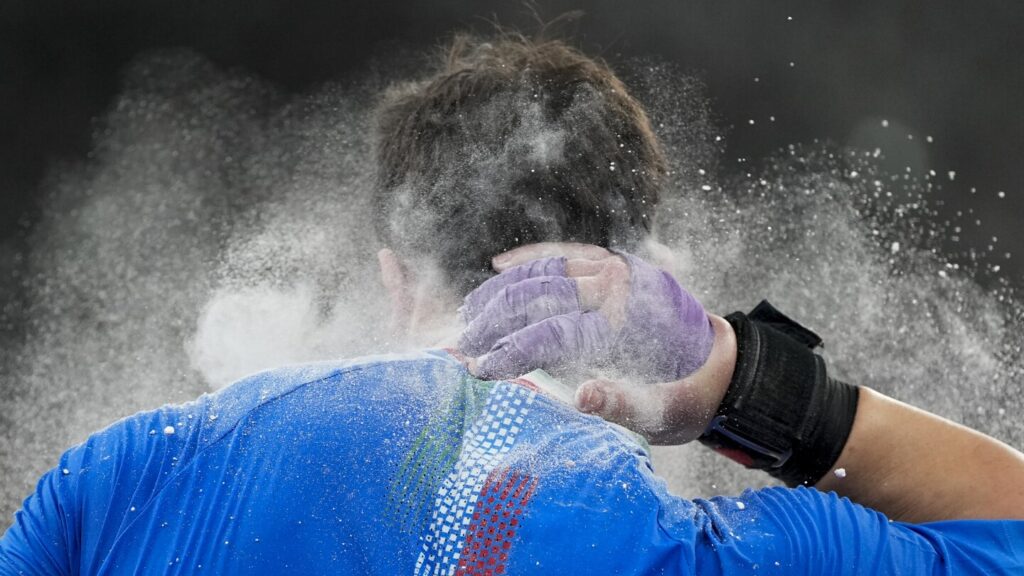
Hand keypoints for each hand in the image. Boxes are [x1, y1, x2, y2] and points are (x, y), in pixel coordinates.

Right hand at [459, 242, 730, 442]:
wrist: (723, 362)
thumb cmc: (687, 395)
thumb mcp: (663, 412)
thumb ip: (622, 403)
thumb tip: (580, 395)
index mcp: (627, 325)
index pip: (551, 334)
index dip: (509, 352)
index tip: (478, 368)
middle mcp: (620, 287)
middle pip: (539, 296)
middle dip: (494, 321)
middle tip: (462, 344)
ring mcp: (617, 268)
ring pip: (545, 271)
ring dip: (501, 291)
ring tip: (468, 314)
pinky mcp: (615, 262)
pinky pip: (565, 254)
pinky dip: (530, 258)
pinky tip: (499, 265)